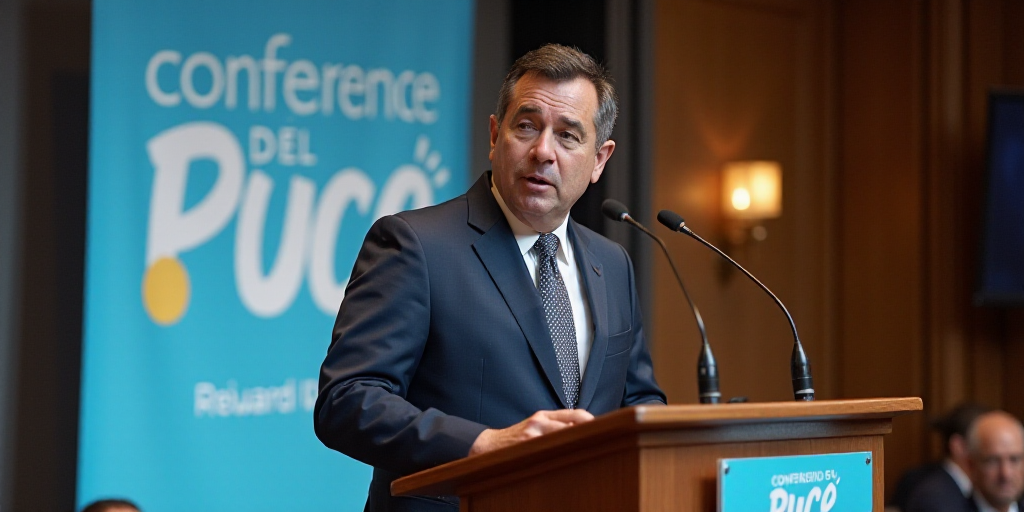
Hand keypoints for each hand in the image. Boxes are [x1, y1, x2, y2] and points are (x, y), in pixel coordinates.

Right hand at [468, 409, 594, 455]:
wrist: (488, 445)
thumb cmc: (516, 437)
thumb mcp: (535, 425)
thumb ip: (555, 425)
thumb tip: (583, 431)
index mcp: (544, 415)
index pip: (575, 414)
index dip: (591, 421)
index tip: (604, 429)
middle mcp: (539, 421)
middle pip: (573, 423)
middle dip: (588, 432)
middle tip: (603, 441)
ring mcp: (533, 434)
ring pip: (563, 436)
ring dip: (577, 442)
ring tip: (590, 450)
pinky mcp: (526, 446)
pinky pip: (548, 449)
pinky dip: (560, 453)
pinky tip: (569, 459)